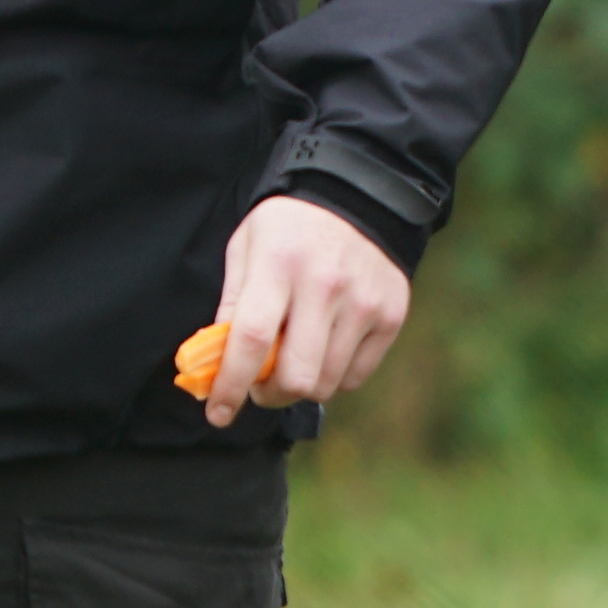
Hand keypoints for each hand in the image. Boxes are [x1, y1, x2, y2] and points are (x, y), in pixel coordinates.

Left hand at [197, 194, 412, 424]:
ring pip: (326, 384)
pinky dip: (334, 376)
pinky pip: (355, 376)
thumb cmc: (289, 226)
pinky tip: (325, 347)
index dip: (230, 386)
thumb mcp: (246, 247)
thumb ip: (231, 305)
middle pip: (296, 376)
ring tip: (293, 360)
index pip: (251, 340)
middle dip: (270, 394)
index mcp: (279, 264)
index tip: (218, 413)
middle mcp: (325, 285)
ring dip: (302, 386)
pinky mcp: (391, 314)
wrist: (358, 194)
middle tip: (260, 384)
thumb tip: (216, 365)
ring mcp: (363, 302)